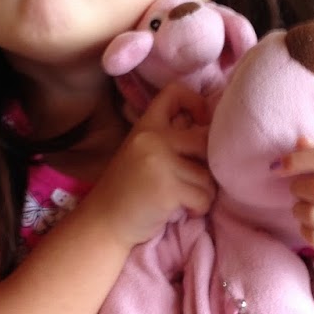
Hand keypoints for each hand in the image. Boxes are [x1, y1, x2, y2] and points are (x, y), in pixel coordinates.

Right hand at [87, 81, 214, 247]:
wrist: (104, 222)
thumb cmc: (128, 190)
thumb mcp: (142, 154)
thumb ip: (169, 138)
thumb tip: (208, 128)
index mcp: (145, 127)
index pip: (174, 91)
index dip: (196, 103)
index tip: (200, 126)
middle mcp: (152, 139)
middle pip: (205, 138)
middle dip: (208, 162)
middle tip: (195, 178)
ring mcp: (159, 163)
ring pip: (208, 174)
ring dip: (204, 191)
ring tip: (185, 198)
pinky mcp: (168, 189)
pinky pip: (204, 196)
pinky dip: (199, 207)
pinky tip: (183, 210)